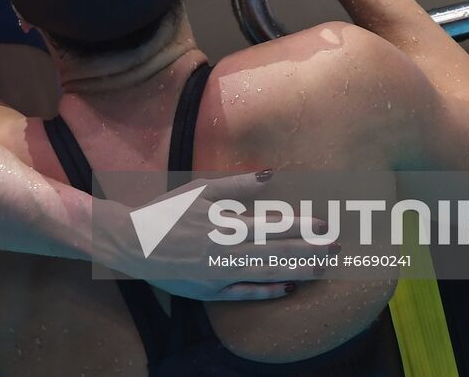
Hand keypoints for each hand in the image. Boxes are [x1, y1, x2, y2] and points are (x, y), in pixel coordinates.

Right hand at [97, 172, 334, 300]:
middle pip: (275, 252)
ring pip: (266, 274)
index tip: (324, 224)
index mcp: (223, 225)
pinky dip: (266, 291)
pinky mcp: (210, 292)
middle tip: (337, 247)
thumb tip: (270, 175)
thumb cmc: (164, 212)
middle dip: (309, 250)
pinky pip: (244, 293)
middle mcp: (224, 252)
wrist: (131, 243)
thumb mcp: (197, 191)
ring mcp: (218, 275)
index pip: (272, 225)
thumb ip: (235, 185)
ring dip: (297, 271)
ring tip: (323, 268)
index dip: (300, 225)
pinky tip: (287, 288)